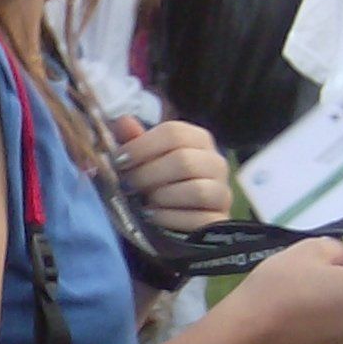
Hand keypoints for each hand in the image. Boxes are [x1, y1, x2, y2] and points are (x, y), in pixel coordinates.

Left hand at [109, 116, 231, 231]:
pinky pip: (198, 219)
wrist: (177, 222)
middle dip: (147, 174)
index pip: (174, 132)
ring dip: (161, 196)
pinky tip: (153, 216)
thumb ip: (135, 141)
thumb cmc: (160, 184)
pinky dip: (169, 218)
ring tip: (144, 202)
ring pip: (196, 190)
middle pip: (183, 160)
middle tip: (129, 184)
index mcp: (198, 140)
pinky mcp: (219, 220)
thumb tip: (122, 121)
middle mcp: (216, 164)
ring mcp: (222, 193)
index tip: (120, 160)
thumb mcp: (146, 160)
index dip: (142, 145)